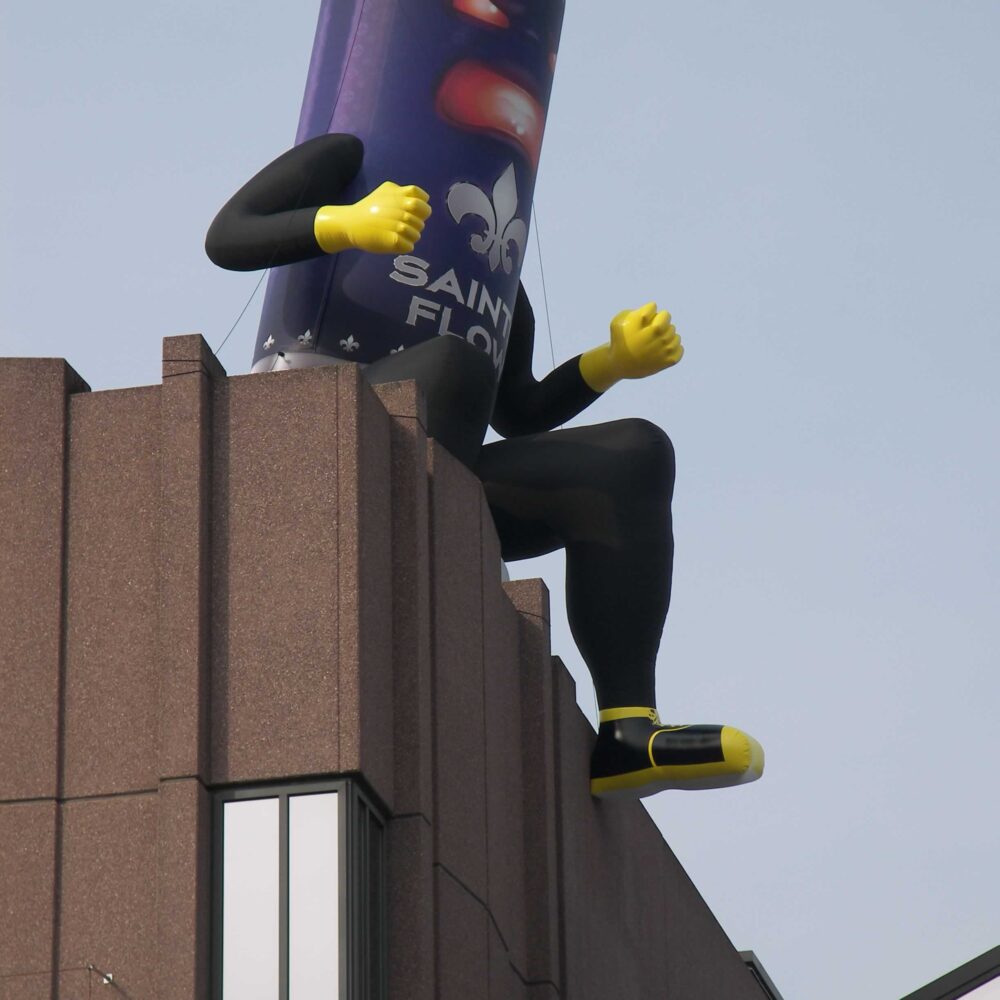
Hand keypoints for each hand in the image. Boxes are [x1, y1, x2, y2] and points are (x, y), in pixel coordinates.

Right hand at [314, 181, 431, 254]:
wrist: (350, 224)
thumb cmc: (370, 208)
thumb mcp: (386, 191)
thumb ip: (404, 193)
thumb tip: (422, 199)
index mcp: (400, 195)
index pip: (423, 200)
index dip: (422, 208)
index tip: (412, 212)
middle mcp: (402, 210)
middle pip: (422, 220)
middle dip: (416, 224)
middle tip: (403, 226)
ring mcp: (399, 226)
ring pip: (416, 235)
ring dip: (409, 236)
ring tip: (396, 234)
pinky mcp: (394, 241)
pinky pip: (409, 246)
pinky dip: (403, 246)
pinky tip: (393, 241)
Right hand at [579, 302, 682, 392]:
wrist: (618, 365)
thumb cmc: (619, 340)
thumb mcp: (618, 322)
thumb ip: (635, 312)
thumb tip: (654, 312)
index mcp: (643, 321)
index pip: (653, 306)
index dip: (647, 311)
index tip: (641, 321)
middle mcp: (655, 332)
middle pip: (667, 317)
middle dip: (658, 322)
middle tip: (649, 333)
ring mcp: (663, 347)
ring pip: (675, 334)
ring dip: (666, 337)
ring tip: (655, 344)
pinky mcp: (669, 361)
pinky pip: (680, 349)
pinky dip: (672, 350)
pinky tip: (661, 353)